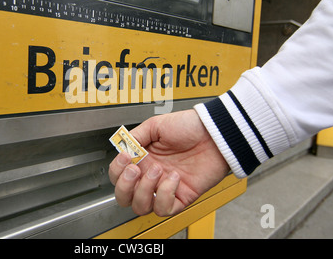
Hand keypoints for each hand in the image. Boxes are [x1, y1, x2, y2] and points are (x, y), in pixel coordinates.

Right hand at [108, 109, 229, 216]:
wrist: (214, 134)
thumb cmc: (190, 126)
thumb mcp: (157, 124)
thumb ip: (136, 136)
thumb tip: (122, 147)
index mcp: (142, 159)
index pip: (118, 174)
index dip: (117, 169)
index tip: (126, 157)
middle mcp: (150, 176)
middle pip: (124, 197)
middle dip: (124, 186)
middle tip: (136, 170)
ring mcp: (164, 188)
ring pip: (141, 207)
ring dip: (145, 190)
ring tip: (158, 170)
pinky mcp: (180, 197)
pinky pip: (164, 208)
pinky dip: (165, 195)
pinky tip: (174, 178)